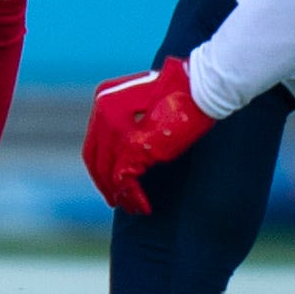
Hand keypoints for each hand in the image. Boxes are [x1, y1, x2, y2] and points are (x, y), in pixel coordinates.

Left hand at [83, 56, 214, 214]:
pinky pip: (124, 177)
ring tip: (133, 207)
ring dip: (120, 194)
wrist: (200, 85)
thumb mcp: (148, 105)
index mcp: (104, 99)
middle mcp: (102, 110)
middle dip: (106, 184)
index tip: (110, 183)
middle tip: (118, 201)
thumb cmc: (183, 93)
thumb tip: (127, 153)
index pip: (94, 140)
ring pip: (108, 171)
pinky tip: (143, 205)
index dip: (100, 166)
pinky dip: (132, 194)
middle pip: (96, 158)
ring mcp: (114, 126)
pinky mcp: (133, 143)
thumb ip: (131, 122)